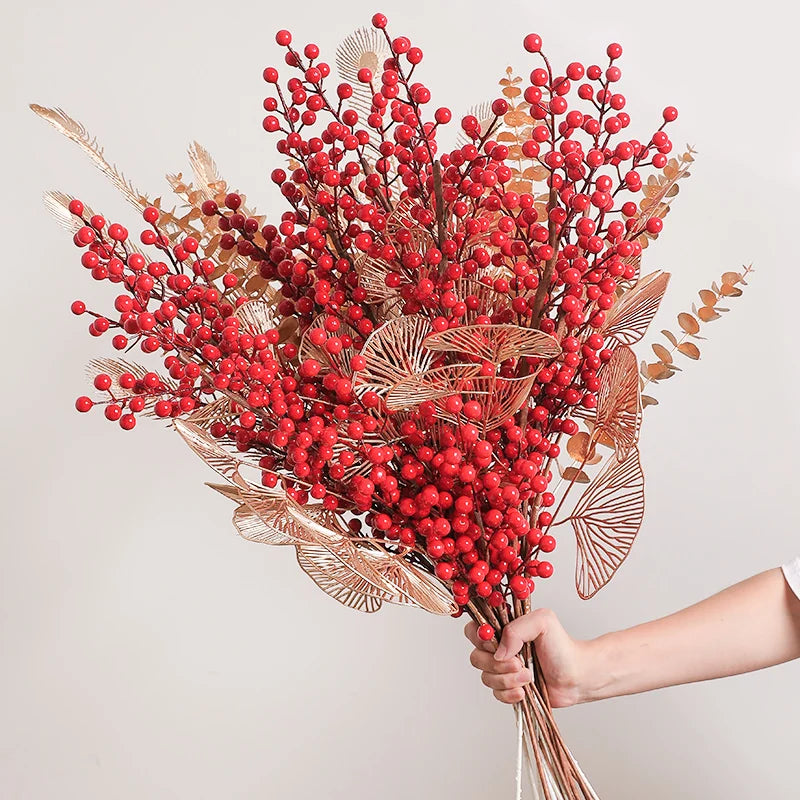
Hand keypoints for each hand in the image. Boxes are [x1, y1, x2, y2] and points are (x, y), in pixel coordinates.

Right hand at [464, 609, 590, 707]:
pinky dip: (509, 694)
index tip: (496, 643)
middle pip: (476, 657)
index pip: (474, 629)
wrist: (576, 676)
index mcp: (503, 628)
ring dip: (507, 680)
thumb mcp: (543, 622)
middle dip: (497, 664)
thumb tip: (500, 651)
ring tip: (528, 677)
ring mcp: (503, 670)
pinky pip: (496, 694)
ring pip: (486, 678)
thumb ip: (517, 628)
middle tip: (519, 664)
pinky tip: (524, 691)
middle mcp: (499, 648)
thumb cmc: (562, 646)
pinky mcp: (508, 688)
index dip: (480, 638)